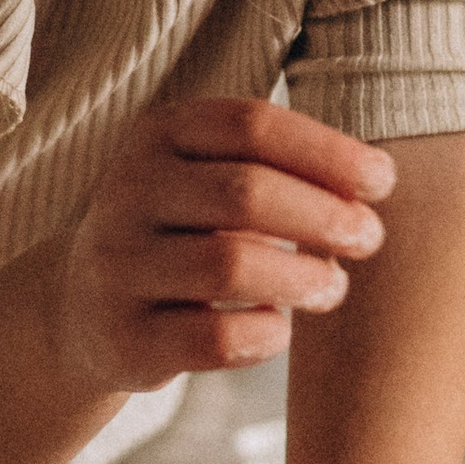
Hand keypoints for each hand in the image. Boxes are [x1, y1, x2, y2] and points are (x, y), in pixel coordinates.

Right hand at [52, 101, 392, 392]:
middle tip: (369, 238)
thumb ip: (275, 165)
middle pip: (246, 193)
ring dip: (303, 277)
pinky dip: (265, 332)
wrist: (81, 308)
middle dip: (324, 216)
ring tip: (334, 287)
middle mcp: (127, 193)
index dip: (328, 151)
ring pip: (230, 265)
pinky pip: (214, 338)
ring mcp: (119, 267)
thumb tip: (376, 180)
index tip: (383, 181)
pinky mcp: (124, 339)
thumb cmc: (180, 228)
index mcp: (157, 135)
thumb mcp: (207, 175)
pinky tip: (278, 324)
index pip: (252, 125)